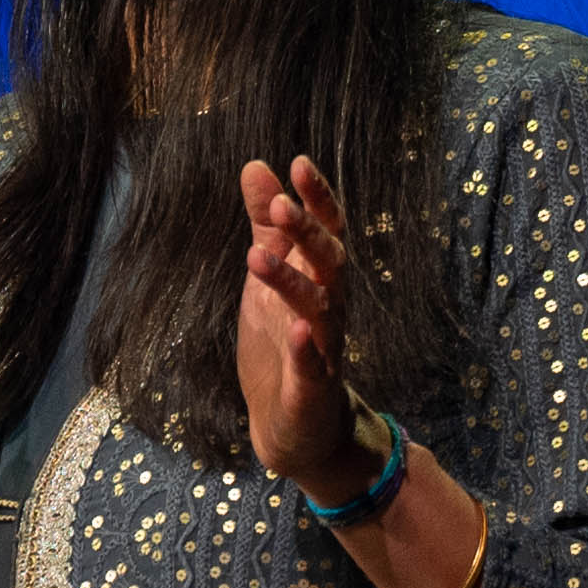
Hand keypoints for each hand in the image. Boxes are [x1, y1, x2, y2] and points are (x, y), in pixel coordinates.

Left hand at [235, 156, 367, 495]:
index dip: (317, 198)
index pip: (328, 229)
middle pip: (330, 261)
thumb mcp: (268, 273)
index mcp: (320, 277)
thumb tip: (256, 165)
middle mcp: (331, 307)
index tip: (297, 164)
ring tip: (258, 256)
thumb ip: (266, 223)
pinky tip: (297, 331)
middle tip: (280, 206)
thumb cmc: (282, 341)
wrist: (293, 423)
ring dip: (292, 281)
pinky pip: (314, 365)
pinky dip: (307, 348)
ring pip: (320, 308)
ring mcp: (326, 347)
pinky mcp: (312, 387)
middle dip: (308, 232)